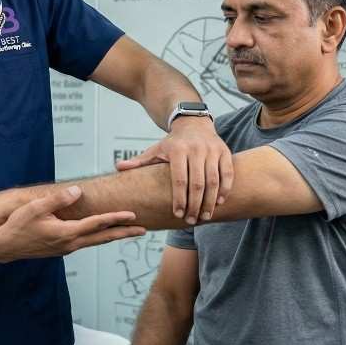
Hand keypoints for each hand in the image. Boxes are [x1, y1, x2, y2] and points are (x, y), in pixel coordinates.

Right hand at [0, 186, 144, 261]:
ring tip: (128, 231)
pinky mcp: (61, 248)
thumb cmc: (16, 225)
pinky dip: (99, 237)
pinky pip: (86, 242)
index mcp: (66, 233)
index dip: (116, 218)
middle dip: (124, 233)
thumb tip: (77, 190)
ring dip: (113, 236)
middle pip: (103, 237)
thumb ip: (57, 199)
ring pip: (95, 242)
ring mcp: (66, 248)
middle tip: (143, 230)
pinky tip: (102, 234)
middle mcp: (69, 243)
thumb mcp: (34, 208)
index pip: (97, 224)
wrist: (3, 246)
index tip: (133, 215)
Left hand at [116, 116, 232, 224]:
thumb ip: (139, 161)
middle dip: (195, 204)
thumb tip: (118, 168)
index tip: (177, 214)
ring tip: (205, 216)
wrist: (193, 124)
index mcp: (178, 150)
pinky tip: (219, 202)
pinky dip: (225, 189)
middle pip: (197, 183)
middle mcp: (196, 149)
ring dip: (210, 201)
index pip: (179, 179)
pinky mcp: (224, 152)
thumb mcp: (155, 150)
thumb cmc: (172, 143)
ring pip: (214, 180)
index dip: (179, 199)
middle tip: (191, 220)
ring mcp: (212, 150)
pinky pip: (227, 173)